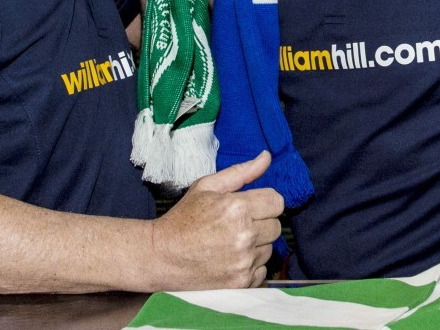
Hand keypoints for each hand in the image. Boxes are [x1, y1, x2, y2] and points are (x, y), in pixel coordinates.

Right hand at [151, 151, 283, 288]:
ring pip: (270, 249)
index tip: (253, 207)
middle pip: (276, 226)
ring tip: (231, 243)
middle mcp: (244, 235)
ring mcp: (244, 261)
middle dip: (261, 223)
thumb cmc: (183, 219)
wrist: (162, 256)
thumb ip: (240, 172)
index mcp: (237, 208)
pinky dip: (251, 266)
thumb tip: (266, 157)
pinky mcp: (241, 282)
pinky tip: (231, 260)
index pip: (277, 202)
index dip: (266, 202)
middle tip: (238, 225)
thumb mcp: (206, 187)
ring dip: (257, 246)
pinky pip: (262, 270)